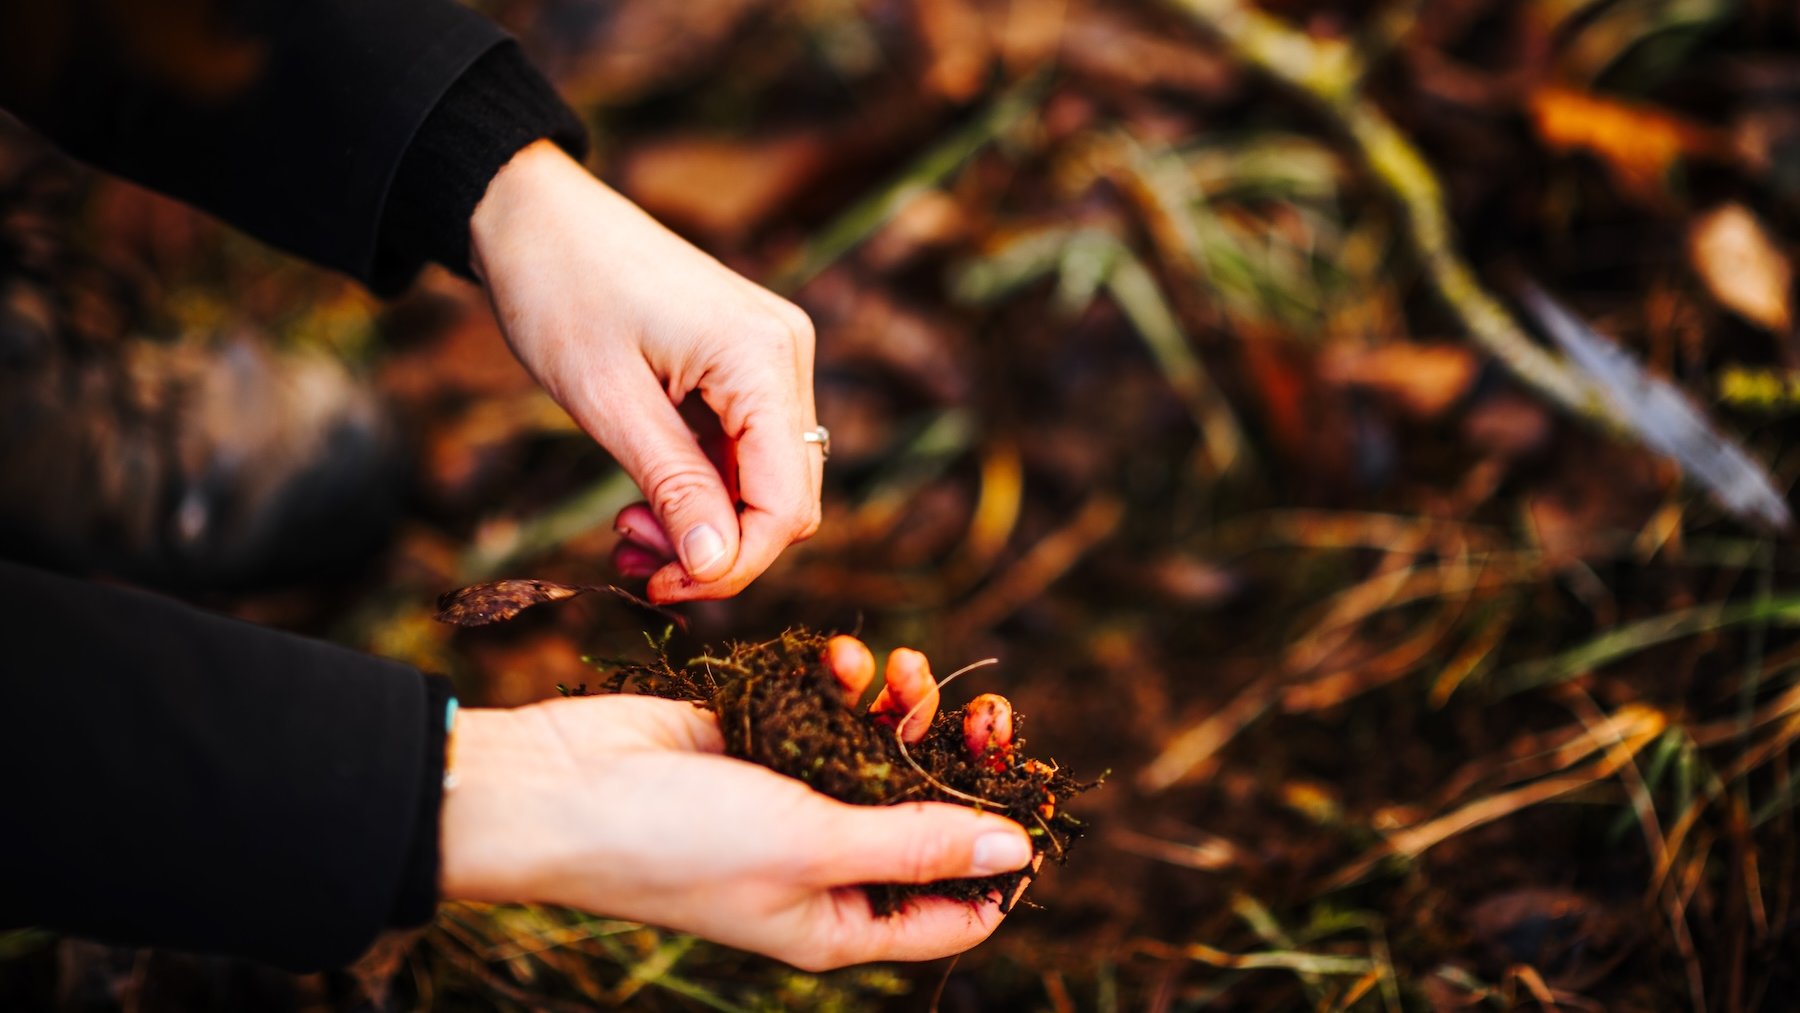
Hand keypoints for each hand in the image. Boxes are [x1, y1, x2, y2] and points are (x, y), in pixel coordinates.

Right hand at [438, 637, 1034, 969]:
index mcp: (841, 922)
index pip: (957, 912)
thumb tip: (1019, 853)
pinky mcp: (764, 739)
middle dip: (966, 764)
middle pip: (932, 818)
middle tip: (990, 715)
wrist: (561, 785)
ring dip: (904, 707)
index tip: (1034, 803)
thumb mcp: (811, 847)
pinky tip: (840, 654)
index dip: (1004, 865)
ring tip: (902, 667)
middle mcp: (826, 866)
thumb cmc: (675, 841)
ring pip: (886, 752)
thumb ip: (916, 845)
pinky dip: (845, 681)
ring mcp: (795, 799)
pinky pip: (832, 707)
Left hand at [470, 140, 821, 602]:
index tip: (662, 587)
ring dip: (704, 523)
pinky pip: (746, 450)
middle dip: (715, 548)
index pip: (787, 504)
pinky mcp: (747, 361)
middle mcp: (786, 354)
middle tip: (633, 557)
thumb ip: (673, 485)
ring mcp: (772, 355)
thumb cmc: (559, 291)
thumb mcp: (608, 402)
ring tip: (626, 529)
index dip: (733, 565)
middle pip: (788, 499)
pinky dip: (701, 488)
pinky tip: (643, 501)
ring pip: (768, 481)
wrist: (535, 213)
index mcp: (762, 358)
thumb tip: (716, 564)